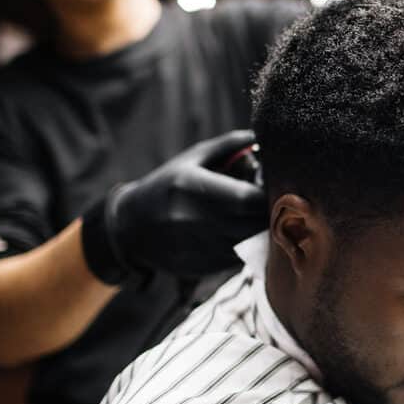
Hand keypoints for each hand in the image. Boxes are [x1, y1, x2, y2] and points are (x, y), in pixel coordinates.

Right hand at [82, 131, 266, 282]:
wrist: (130, 227)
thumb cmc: (167, 185)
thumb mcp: (192, 159)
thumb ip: (227, 146)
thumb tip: (260, 137)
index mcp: (192, 189)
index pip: (247, 199)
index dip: (267, 194)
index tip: (272, 186)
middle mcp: (194, 220)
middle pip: (253, 224)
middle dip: (269, 214)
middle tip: (273, 202)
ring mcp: (198, 247)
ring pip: (249, 244)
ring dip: (261, 232)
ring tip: (257, 217)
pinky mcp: (202, 267)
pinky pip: (238, 257)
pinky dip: (246, 246)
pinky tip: (240, 233)